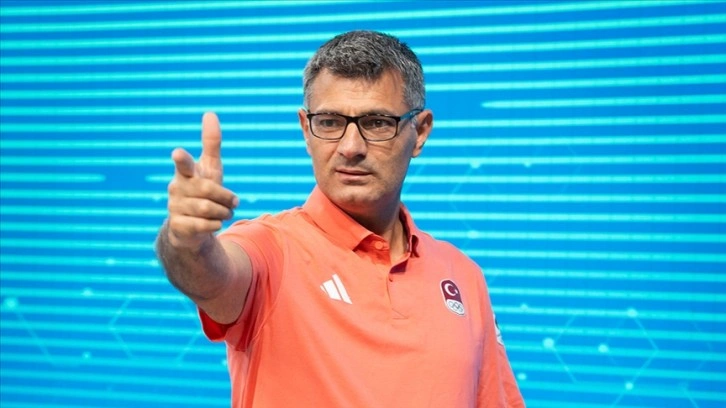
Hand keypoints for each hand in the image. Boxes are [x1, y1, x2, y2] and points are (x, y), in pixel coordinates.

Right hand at [166, 112, 238, 249]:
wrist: (191, 227)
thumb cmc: (202, 191)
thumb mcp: (210, 168)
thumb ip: (211, 143)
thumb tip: (210, 113)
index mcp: (185, 172)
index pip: (184, 163)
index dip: (182, 158)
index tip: (178, 152)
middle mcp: (176, 188)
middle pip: (209, 189)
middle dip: (226, 197)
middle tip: (233, 202)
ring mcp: (175, 207)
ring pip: (209, 209)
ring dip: (223, 212)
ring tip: (223, 213)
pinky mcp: (178, 226)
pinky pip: (205, 225)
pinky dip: (216, 225)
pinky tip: (213, 224)